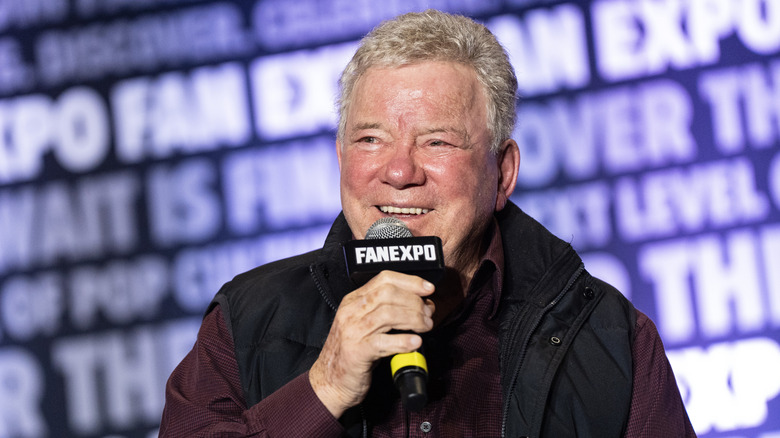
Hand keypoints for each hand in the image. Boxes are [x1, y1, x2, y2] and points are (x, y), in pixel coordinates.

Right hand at [309, 270, 435, 417]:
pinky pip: (383, 342)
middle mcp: (351, 312)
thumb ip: (388, 311)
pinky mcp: (356, 352)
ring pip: (388, 314)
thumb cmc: (353, 354)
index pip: (384, 279)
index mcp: (354, 301)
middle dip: (414, 302)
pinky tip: (415, 342)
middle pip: (388, 294)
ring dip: (413, 319)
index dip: (410, 281)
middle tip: (428, 314)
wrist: (330, 381)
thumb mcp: (366, 325)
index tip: (428, 289)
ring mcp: (352, 331)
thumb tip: (422, 305)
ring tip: (425, 327)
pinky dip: (403, 341)